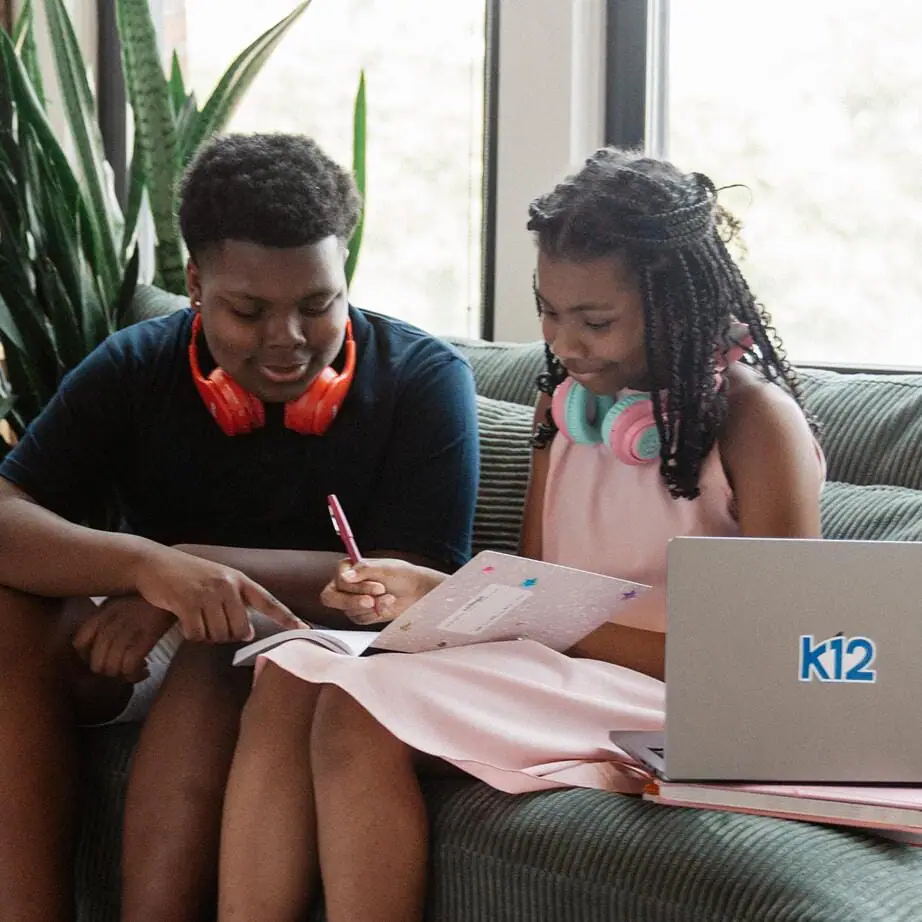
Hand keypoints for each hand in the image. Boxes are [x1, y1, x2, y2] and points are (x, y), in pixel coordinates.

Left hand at [72, 596, 175, 682]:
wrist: (180, 587)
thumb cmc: (156, 596)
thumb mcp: (128, 599)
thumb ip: (113, 616)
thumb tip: (105, 639)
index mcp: (103, 611)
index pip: (79, 642)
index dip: (87, 658)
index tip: (103, 659)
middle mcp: (111, 621)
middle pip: (96, 662)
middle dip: (109, 672)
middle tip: (123, 669)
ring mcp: (128, 628)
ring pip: (112, 667)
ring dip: (123, 676)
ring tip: (136, 671)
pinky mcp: (147, 635)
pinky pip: (130, 666)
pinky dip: (135, 674)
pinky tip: (145, 670)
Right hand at [133, 545, 304, 642]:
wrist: (154, 563)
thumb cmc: (188, 576)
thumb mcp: (218, 580)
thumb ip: (235, 602)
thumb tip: (247, 633)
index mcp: (239, 580)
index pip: (269, 601)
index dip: (287, 618)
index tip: (305, 631)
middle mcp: (227, 585)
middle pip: (240, 630)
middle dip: (227, 635)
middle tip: (211, 625)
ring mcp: (208, 593)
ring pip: (218, 635)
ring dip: (207, 636)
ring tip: (196, 619)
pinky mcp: (187, 602)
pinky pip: (198, 634)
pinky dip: (192, 635)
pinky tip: (185, 622)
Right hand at [320, 558, 445, 624]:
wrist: (417, 591)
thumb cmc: (401, 574)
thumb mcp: (384, 569)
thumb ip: (363, 571)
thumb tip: (343, 578)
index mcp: (347, 569)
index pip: (338, 582)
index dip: (355, 588)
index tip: (378, 587)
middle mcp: (346, 585)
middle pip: (332, 599)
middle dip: (354, 601)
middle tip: (373, 601)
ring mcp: (351, 600)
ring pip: (349, 610)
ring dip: (372, 606)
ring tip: (389, 597)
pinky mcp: (360, 614)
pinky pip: (359, 619)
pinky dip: (375, 614)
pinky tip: (387, 605)